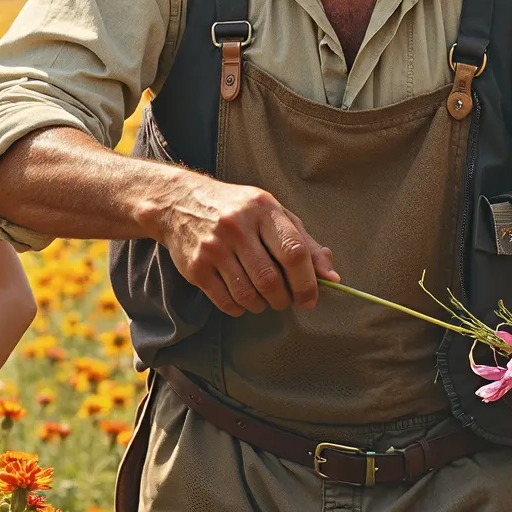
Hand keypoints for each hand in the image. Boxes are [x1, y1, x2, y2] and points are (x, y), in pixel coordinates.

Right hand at [151, 173, 335, 315]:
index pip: (294, 252)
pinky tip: (242, 300)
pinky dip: (240, 308)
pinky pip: (225, 301)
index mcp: (263, 210)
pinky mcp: (196, 266)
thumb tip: (332, 277)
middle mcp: (237, 226)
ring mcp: (214, 247)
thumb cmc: (238, 211)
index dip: (307, 282)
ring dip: (262, 305)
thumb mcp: (273, 215)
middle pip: (271, 280)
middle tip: (285, 300)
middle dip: (283, 299)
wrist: (180, 202)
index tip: (310, 299)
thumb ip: (305, 243)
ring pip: (248, 294)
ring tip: (264, 299)